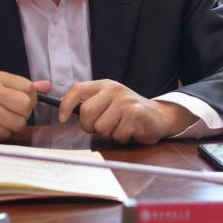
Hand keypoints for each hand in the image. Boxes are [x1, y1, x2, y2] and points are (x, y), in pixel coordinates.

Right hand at [0, 72, 50, 140]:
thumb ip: (22, 87)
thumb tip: (47, 86)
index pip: (29, 88)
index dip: (29, 100)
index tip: (20, 105)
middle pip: (26, 105)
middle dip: (23, 114)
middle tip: (11, 115)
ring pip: (19, 122)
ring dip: (12, 127)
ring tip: (0, 122)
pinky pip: (6, 134)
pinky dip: (2, 134)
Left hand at [58, 80, 196, 143]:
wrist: (159, 116)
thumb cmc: (129, 112)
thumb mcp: (109, 101)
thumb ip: (91, 103)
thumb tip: (66, 113)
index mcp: (105, 85)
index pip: (77, 89)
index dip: (66, 104)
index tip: (63, 118)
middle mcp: (114, 90)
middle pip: (86, 113)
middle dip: (91, 127)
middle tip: (104, 127)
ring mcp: (125, 101)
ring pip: (101, 127)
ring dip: (109, 134)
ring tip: (120, 127)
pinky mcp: (135, 115)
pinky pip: (117, 134)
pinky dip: (122, 137)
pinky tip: (130, 130)